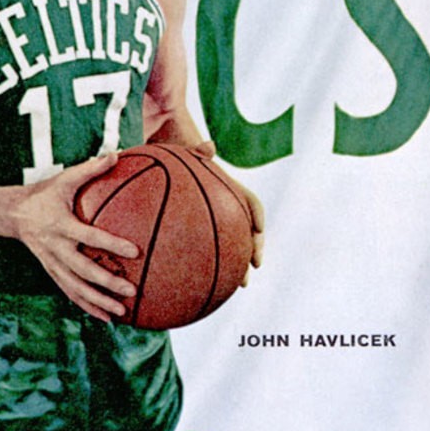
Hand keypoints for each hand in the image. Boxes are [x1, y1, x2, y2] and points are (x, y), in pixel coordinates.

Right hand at [12, 153, 137, 321]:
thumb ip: (90, 169)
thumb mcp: (64, 178)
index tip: (135, 251)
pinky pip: (70, 292)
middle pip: (83, 270)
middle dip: (107, 283)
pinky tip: (105, 317)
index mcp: (61, 225)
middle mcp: (56, 248)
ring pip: (75, 288)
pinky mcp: (51, 272)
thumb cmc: (44, 193)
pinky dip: (86, 306)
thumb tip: (117, 154)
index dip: (111, 244)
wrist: (12, 214)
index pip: (89, 237)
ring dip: (98, 302)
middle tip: (131, 290)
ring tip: (122, 313)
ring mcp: (52, 263)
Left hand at [187, 142, 262, 285]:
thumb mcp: (188, 151)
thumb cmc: (179, 152)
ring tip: (239, 284)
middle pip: (246, 230)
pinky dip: (208, 266)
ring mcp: (216, 219)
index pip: (250, 202)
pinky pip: (208, 249)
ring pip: (232, 245)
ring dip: (238, 263)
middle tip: (254, 267)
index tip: (259, 229)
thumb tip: (210, 146)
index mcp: (228, 189)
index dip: (257, 215)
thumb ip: (199, 151)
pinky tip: (201, 284)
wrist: (170, 154)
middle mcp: (227, 206)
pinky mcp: (198, 229)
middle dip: (253, 249)